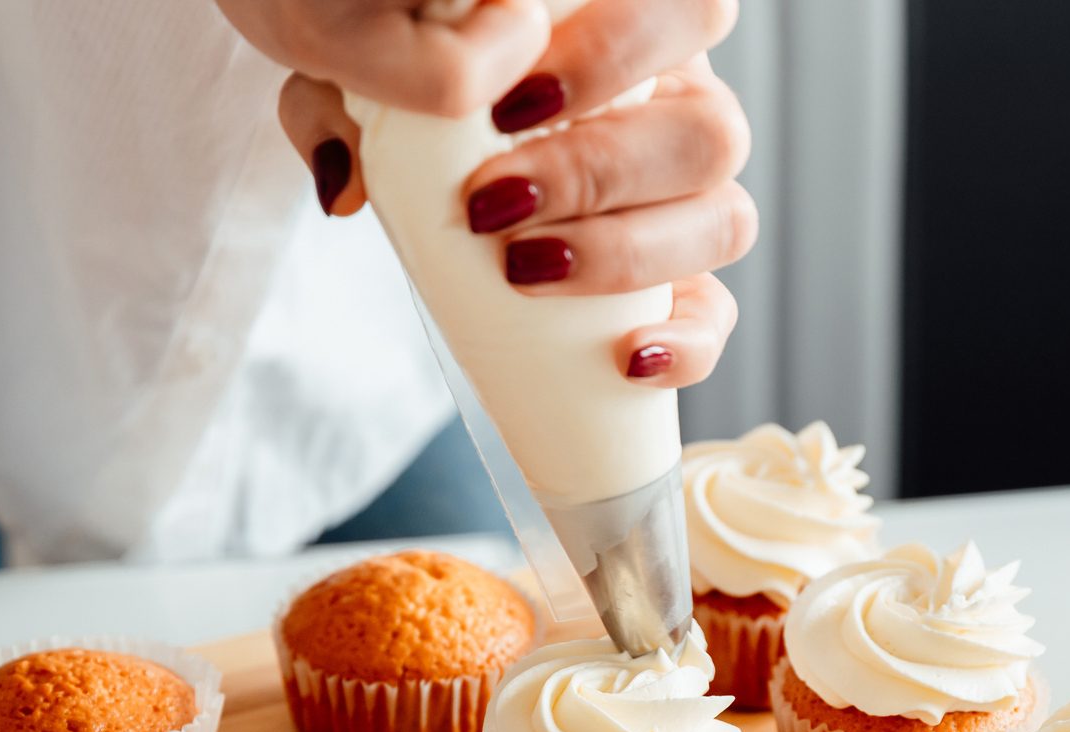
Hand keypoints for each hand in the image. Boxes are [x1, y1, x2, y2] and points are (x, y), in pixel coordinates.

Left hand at [265, 0, 753, 389]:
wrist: (414, 159)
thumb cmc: (410, 96)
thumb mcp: (363, 83)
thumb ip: (344, 105)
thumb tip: (347, 183)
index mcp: (631, 39)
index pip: (686, 13)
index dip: (616, 54)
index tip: (508, 106)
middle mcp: (680, 113)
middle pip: (713, 132)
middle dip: (600, 172)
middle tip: (492, 204)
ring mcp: (689, 204)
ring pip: (725, 221)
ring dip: (629, 254)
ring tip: (523, 269)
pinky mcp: (683, 290)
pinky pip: (717, 317)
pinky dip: (687, 343)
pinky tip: (627, 359)